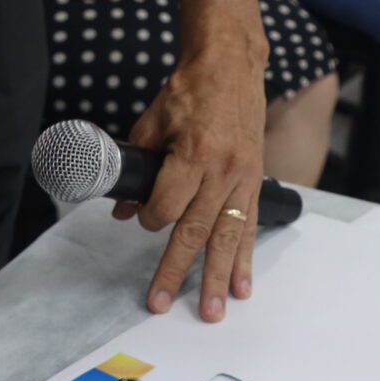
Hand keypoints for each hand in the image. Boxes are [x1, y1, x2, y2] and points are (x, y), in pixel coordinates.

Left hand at [123, 36, 266, 321]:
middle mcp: (221, 171)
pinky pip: (250, 228)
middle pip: (196, 231)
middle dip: (177, 271)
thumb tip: (125, 211)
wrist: (231, 68)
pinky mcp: (254, 182)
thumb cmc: (189, 92)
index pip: (167, 205)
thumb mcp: (152, 122)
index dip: (151, 219)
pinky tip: (243, 287)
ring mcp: (242, 178)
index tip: (144, 220)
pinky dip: (246, 260)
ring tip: (213, 312)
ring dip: (218, 278)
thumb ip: (138, 166)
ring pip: (227, 238)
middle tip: (161, 304)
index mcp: (194, 153)